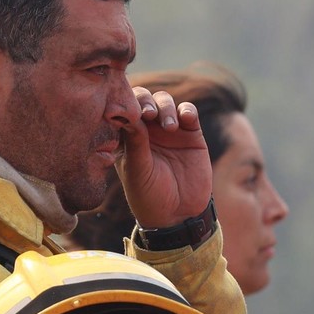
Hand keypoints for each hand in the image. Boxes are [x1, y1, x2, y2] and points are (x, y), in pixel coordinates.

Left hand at [116, 87, 211, 227]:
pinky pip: (188, 112)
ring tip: (169, 127)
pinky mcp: (191, 134)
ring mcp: (169, 130)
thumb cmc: (149, 195)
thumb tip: (131, 115)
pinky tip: (184, 120)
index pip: (122, 110)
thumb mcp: (138, 170)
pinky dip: (187, 110)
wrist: (179, 214)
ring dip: (165, 106)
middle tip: (148, 114)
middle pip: (143, 99)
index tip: (130, 114)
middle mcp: (146, 130)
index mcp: (126, 137)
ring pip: (164, 101)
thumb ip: (135, 142)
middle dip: (145, 101)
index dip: (125, 105)